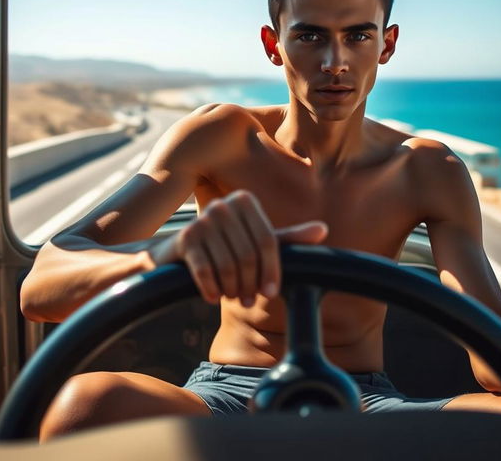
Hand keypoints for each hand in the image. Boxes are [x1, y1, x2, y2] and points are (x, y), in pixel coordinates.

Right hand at [150, 189, 327, 305]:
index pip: (269, 241)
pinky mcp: (184, 238)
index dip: (272, 271)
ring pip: (229, 266)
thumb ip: (287, 238)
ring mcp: (202, 219)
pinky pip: (206, 272)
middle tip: (246, 300)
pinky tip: (212, 297)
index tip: (270, 293)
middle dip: (249, 284)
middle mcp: (223, 205)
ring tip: (231, 296)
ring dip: (231, 290)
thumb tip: (323, 229)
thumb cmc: (224, 247)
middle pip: (249, 256)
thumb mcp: (256, 241)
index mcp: (245, 200)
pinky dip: (212, 290)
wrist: (176, 253)